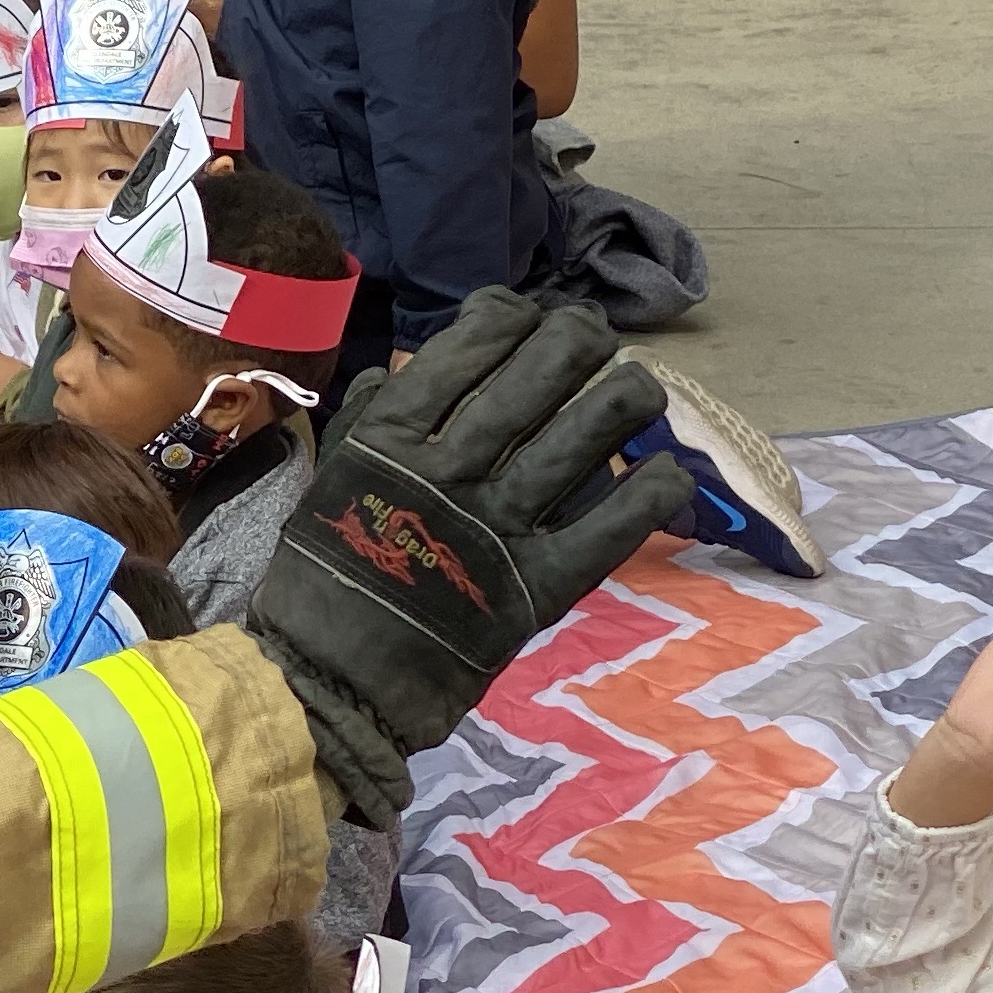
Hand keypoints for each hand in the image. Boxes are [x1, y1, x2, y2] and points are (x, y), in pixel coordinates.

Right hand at [246, 294, 688, 825]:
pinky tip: (668, 475)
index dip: (508, 316)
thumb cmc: (324, 574)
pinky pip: (612, 528)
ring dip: (626, 399)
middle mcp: (451, 472)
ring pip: (584, 436)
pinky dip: (650, 495)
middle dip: (576, 341)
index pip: (466, 351)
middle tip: (593, 336)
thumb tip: (399, 368)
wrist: (332, 680)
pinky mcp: (538, 588)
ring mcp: (498, 528)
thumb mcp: (327, 479)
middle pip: (537, 378)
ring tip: (639, 391)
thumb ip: (364, 420)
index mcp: (391, 441)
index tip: (526, 312)